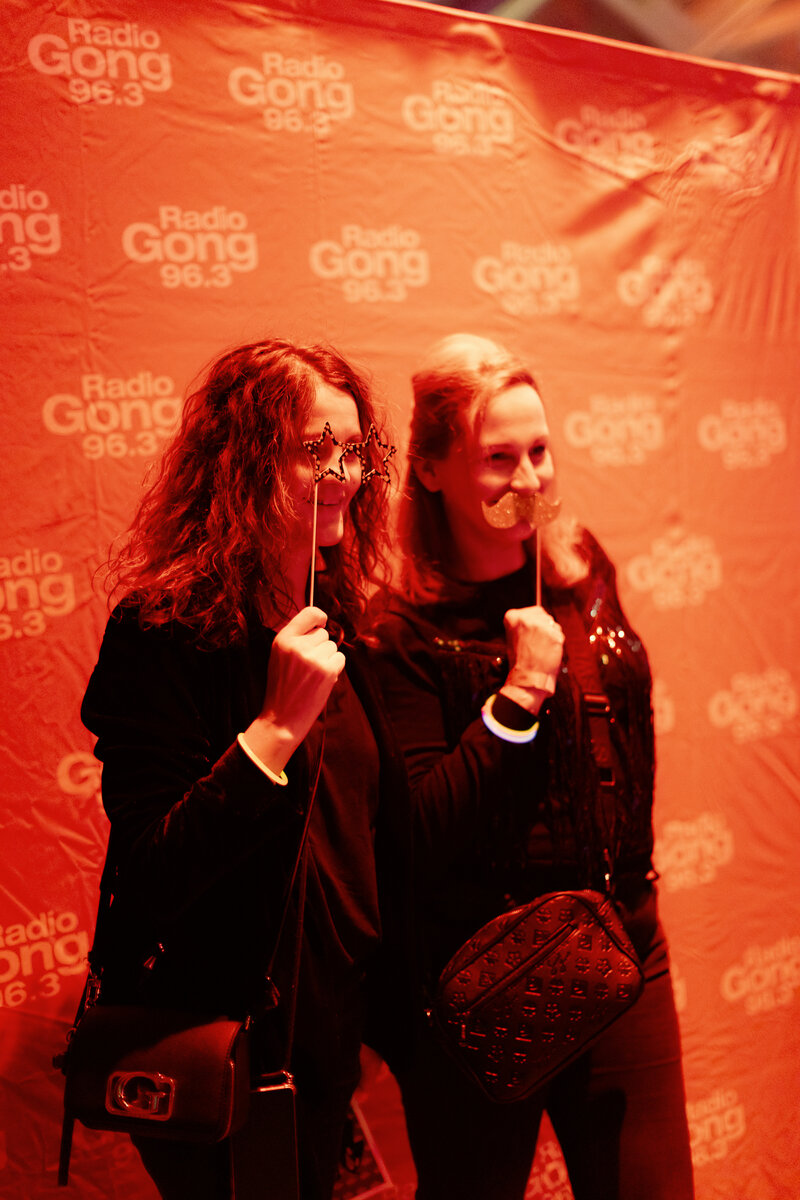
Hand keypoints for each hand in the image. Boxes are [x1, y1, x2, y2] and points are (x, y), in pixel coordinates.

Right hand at [244, 607, 344, 773]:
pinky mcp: (326, 671)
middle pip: (323, 633)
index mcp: (282, 639)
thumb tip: (320, 624)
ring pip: (332, 647)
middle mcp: (297, 646)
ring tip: (311, 676)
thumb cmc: (282, 688)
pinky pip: (340, 659)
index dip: (319, 617)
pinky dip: (334, 669)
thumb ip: (296, 639)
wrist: (282, 719)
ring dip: (327, 659)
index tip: (321, 622)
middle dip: (319, 647)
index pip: (309, 613)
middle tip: (307, 667)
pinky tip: (321, 681)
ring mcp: (312, 658)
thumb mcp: (279, 657)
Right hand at [501, 606, 564, 712]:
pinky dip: (556, 642)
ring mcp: (541, 626)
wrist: (527, 677)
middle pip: (544, 615)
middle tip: (537, 642)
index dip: (535, 621)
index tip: (531, 633)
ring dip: (551, 634)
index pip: (533, 610)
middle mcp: (527, 619)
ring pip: (553, 624)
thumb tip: (540, 616)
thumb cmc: (520, 660)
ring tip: (541, 647)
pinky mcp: (554, 635)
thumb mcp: (514, 636)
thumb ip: (525, 624)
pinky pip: (559, 634)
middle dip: (544, 627)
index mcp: (513, 617)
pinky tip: (548, 651)